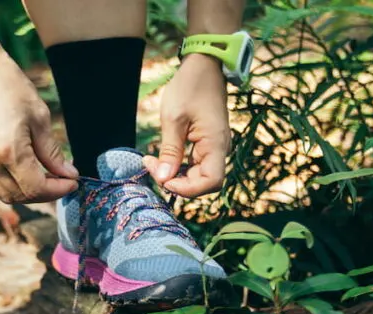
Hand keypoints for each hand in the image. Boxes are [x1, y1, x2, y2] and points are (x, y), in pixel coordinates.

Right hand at [0, 50, 78, 203]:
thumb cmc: (11, 88)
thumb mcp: (40, 118)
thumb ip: (53, 152)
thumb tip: (68, 174)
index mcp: (9, 152)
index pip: (36, 188)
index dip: (58, 190)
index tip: (73, 182)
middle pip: (20, 196)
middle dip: (45, 193)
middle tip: (62, 180)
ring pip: (4, 194)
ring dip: (27, 193)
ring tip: (45, 178)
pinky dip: (10, 186)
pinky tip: (24, 173)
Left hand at [143, 53, 230, 196]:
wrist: (204, 65)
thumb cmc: (189, 87)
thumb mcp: (173, 119)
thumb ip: (170, 151)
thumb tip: (164, 179)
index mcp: (216, 144)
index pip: (211, 182)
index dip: (188, 189)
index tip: (165, 179)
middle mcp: (220, 149)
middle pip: (204, 183)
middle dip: (178, 182)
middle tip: (152, 168)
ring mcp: (214, 146)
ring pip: (198, 175)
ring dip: (176, 175)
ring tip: (153, 162)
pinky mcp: (207, 143)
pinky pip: (195, 164)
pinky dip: (178, 166)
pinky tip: (161, 157)